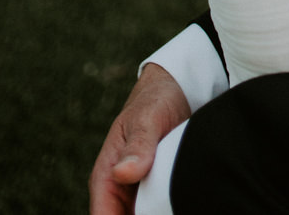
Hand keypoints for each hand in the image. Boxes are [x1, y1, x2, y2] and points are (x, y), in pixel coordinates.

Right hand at [89, 63, 189, 214]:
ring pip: (143, 214)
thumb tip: (121, 173)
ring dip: (158, 212)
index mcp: (106, 176)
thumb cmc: (156, 98)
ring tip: (177, 203)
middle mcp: (118, 188)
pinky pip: (158, 209)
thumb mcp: (148, 117)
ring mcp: (137, 191)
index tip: (147, 214)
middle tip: (168, 208)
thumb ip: (138, 145)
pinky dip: (166, 209)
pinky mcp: (156, 189)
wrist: (178, 86)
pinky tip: (181, 203)